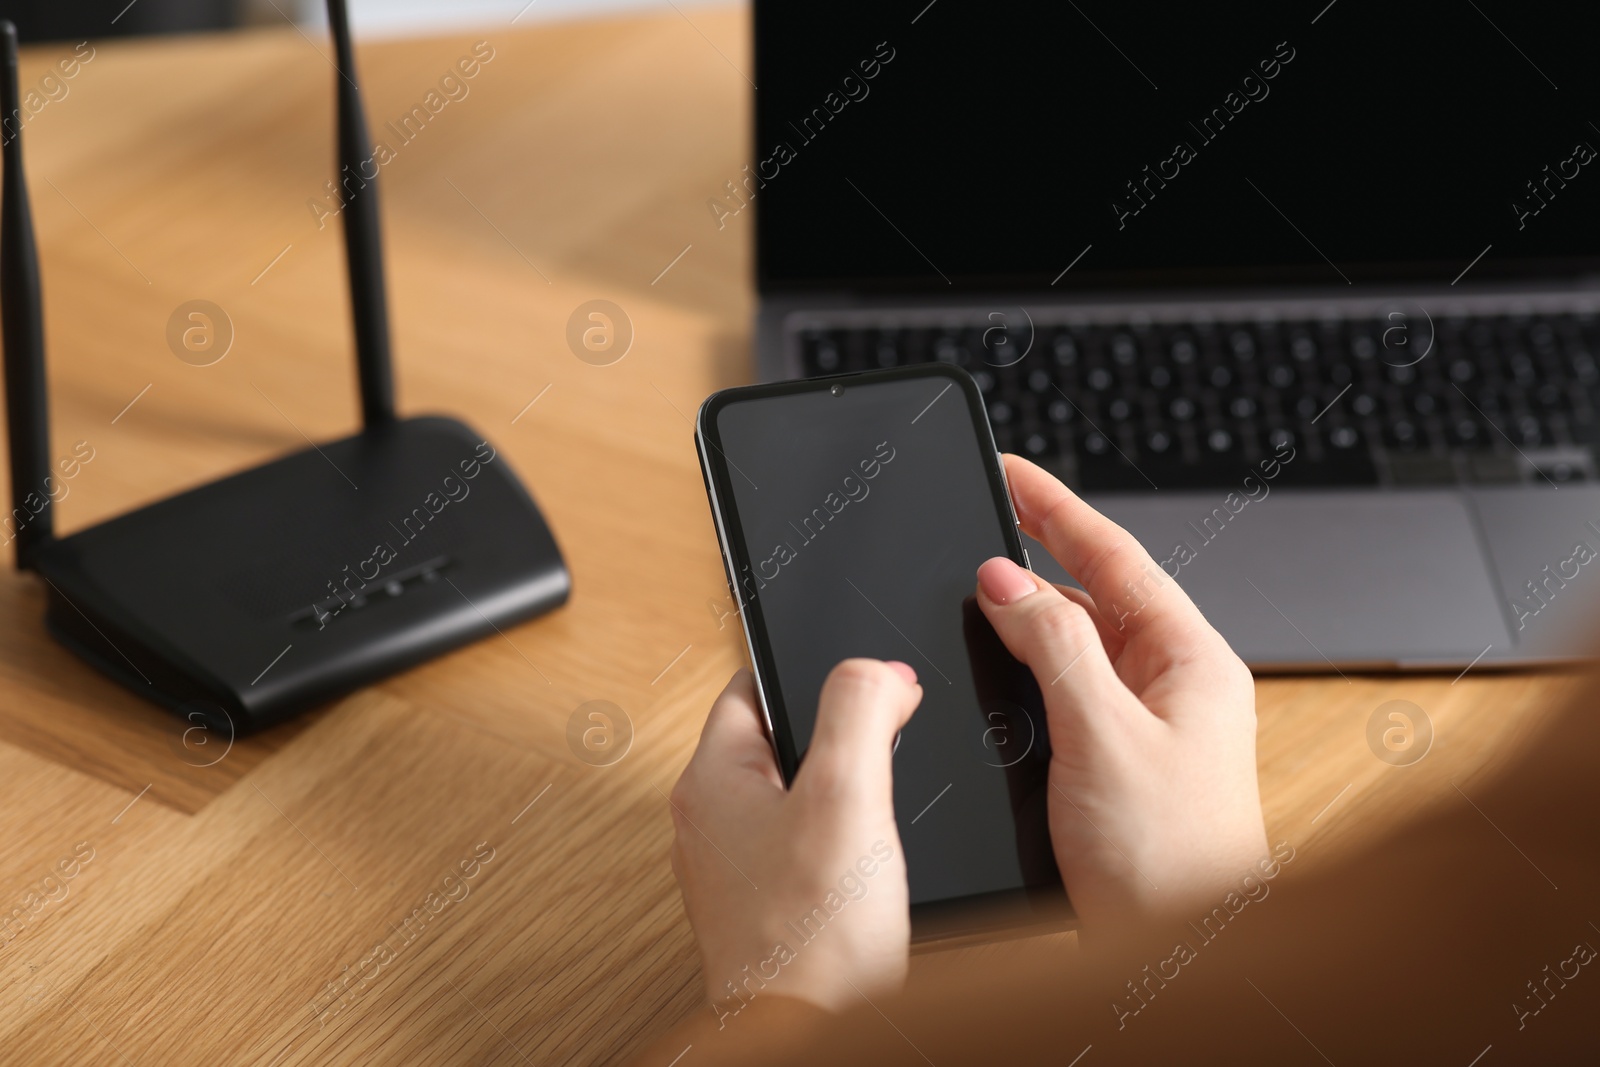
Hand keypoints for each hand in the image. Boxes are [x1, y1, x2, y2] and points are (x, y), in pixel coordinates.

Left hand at [668, 660, 921, 1018]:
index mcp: (711, 780)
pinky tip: (868, 865)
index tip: (871, 686)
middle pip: (780, 740)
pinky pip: (803, 846)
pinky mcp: (764, 906)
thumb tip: (876, 670)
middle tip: (883, 754)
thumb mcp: (847, 795)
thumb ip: (858, 711)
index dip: (817, 674)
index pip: (751, 683)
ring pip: (795, 794)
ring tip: (875, 815)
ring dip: (843, 793)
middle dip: (839, 737)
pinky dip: (840, 843)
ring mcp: (733, 869)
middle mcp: (710, 823)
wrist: (809, 1040)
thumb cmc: (812, 941)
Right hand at [975, 455, 1267, 927]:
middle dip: (1031, 562)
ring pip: (1073, 649)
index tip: (1010, 468)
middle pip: (1093, 597)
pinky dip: (1024, 676)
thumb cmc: (1171, 863)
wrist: (1181, 960)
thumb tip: (1004, 580)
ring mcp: (1144, 728)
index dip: (1057, 507)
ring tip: (968, 597)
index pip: (1117, 557)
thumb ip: (1053, 650)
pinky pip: (1064, 696)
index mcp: (1192, 663)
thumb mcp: (1105, 737)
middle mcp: (1172, 687)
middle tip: (972, 523)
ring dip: (1023, 623)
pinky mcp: (1113, 766)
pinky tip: (990, 675)